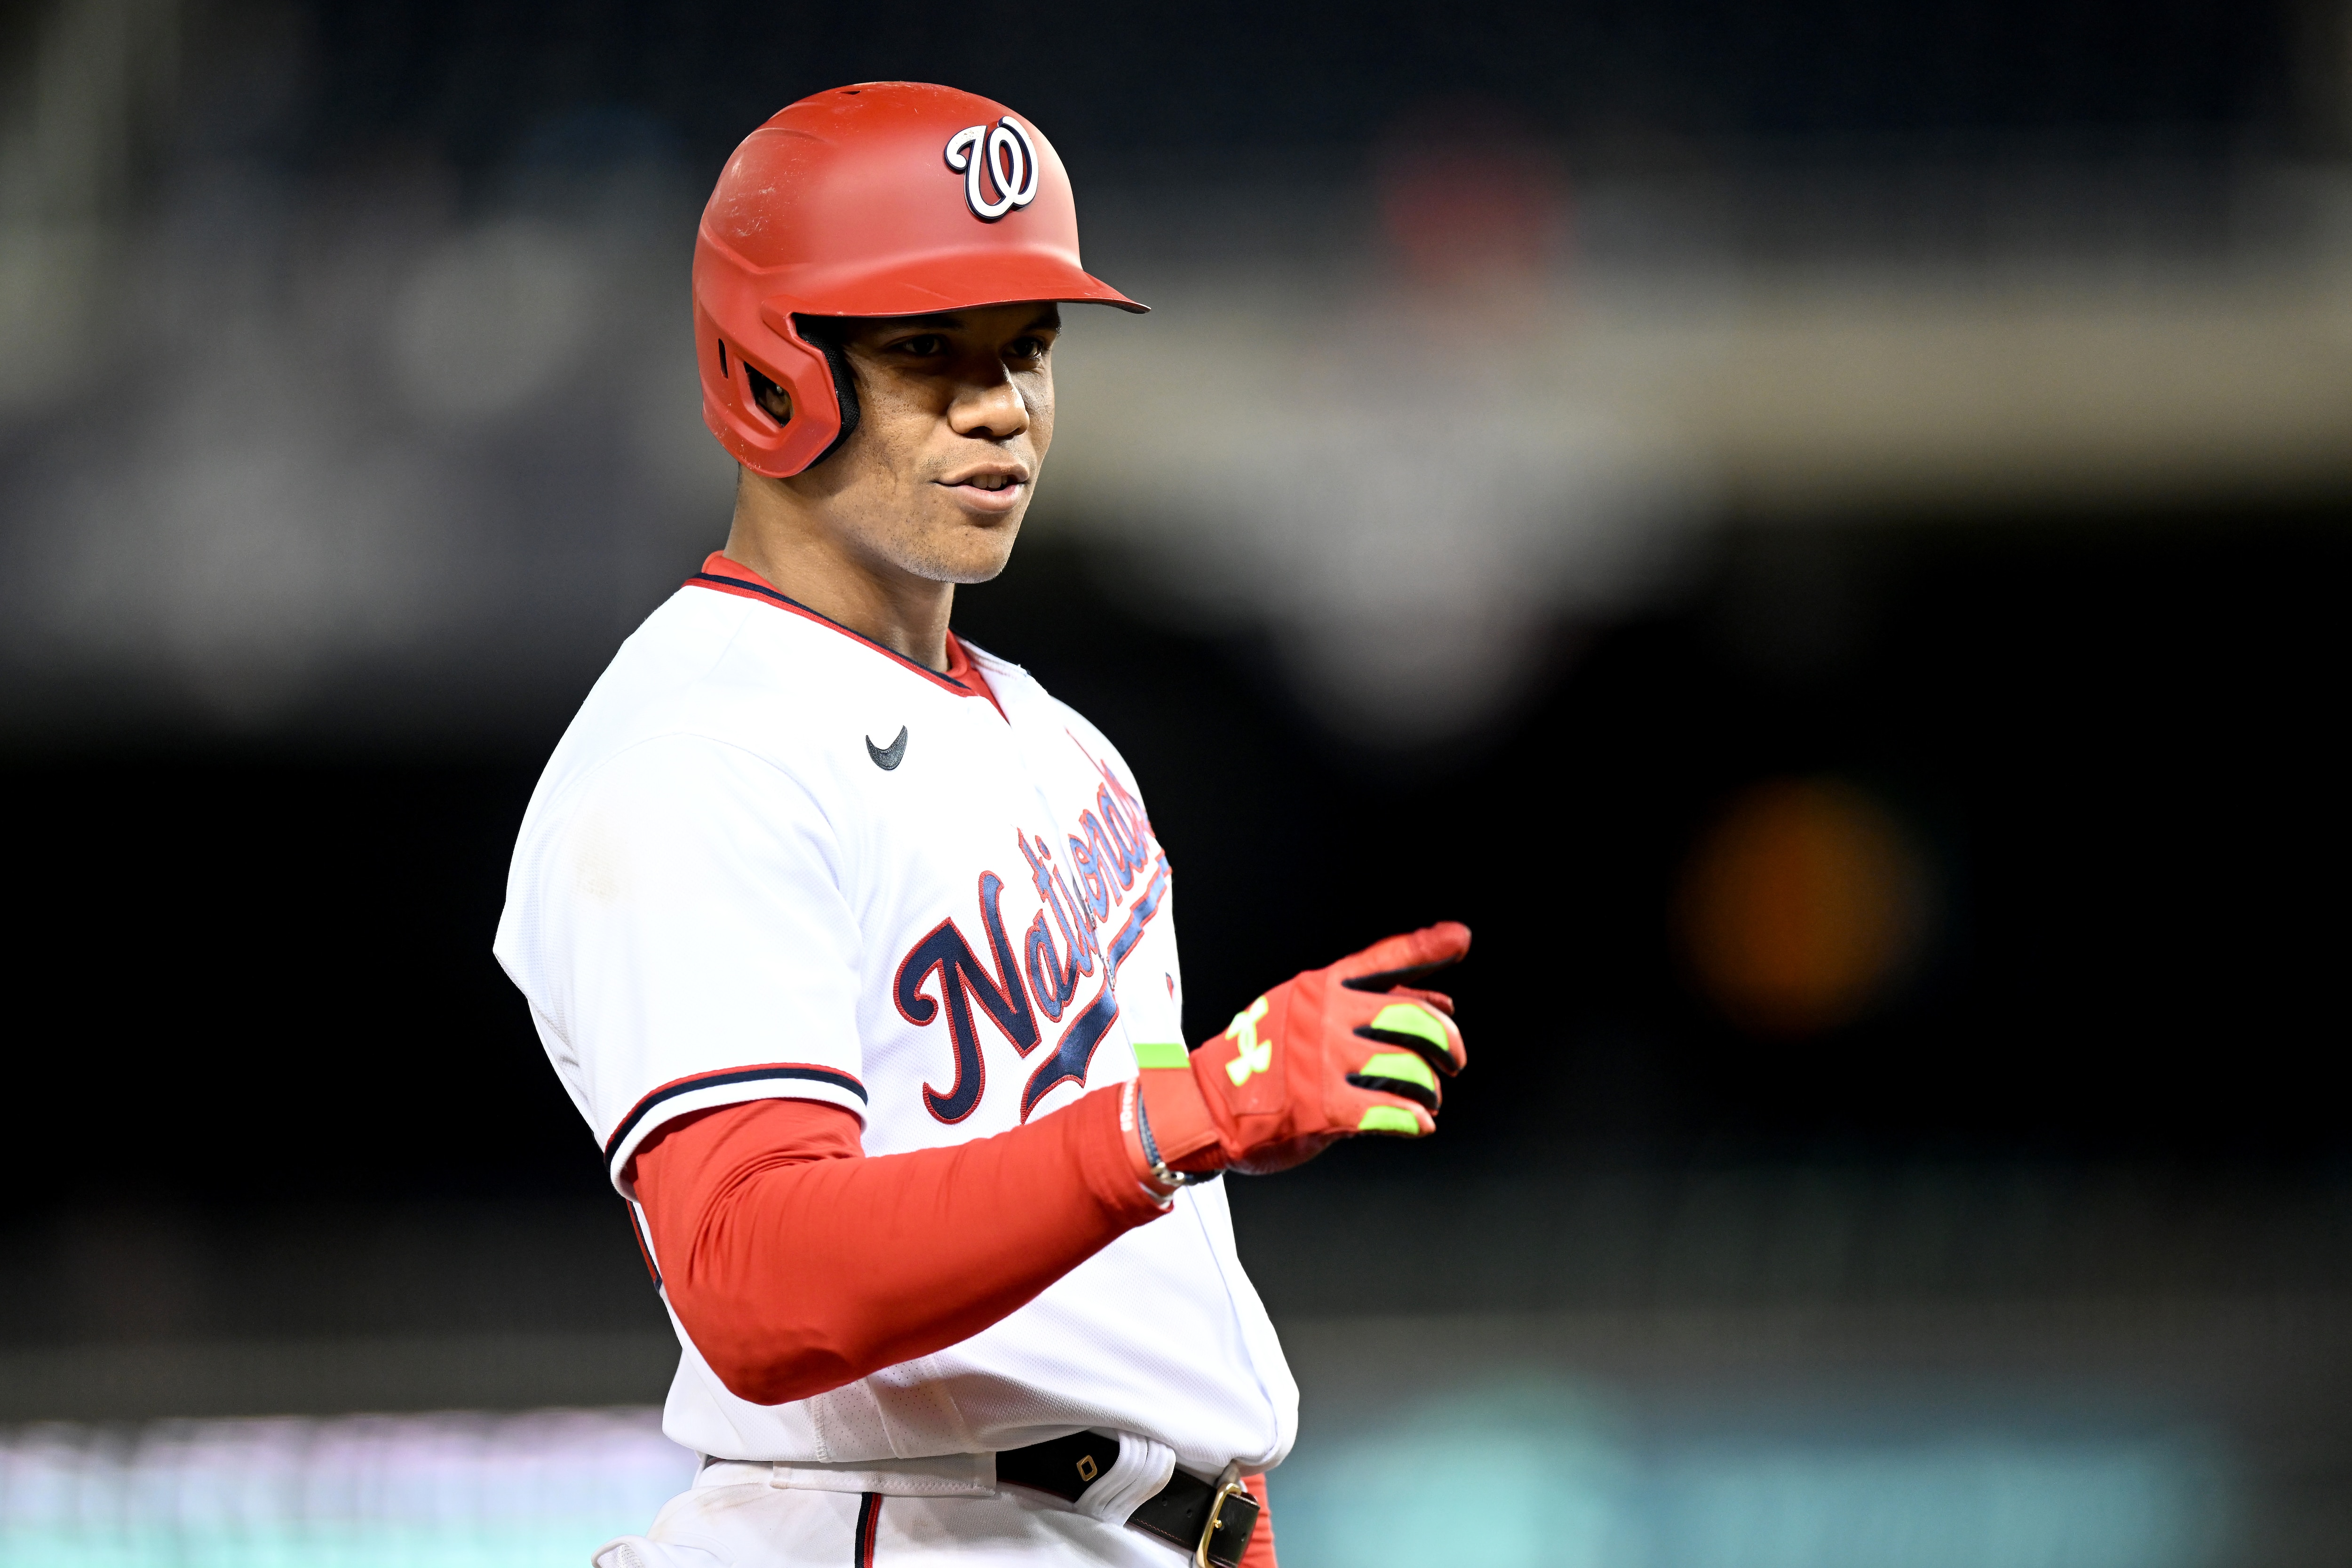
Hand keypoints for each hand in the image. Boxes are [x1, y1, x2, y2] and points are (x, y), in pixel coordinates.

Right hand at [1135, 923, 1468, 1176]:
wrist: (1202, 1106)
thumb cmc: (1255, 1061)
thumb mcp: (1300, 1013)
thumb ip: (1364, 1005)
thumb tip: (1439, 1001)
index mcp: (1319, 987)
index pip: (1382, 959)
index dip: (1426, 947)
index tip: (1460, 937)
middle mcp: (1325, 1017)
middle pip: (1413, 1019)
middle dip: (1447, 1041)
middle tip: (1454, 1061)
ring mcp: (1324, 1061)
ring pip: (1408, 1067)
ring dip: (1429, 1088)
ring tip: (1427, 1099)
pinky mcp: (1324, 1107)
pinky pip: (1391, 1111)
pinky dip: (1414, 1119)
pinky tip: (1417, 1123)